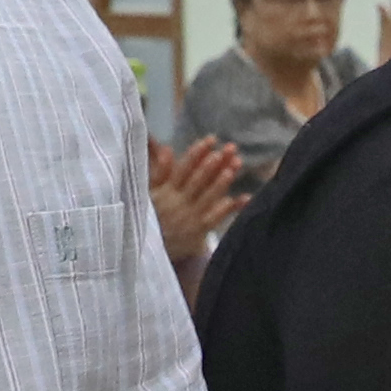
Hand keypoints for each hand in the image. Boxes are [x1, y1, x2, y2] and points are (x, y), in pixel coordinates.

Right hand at [148, 133, 242, 282]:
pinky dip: (230, 208)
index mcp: (166, 191)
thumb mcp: (148, 194)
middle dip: (212, 164)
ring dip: (221, 182)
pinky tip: (244, 198)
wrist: (146, 251)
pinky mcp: (198, 231)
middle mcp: (179, 202)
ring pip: (208, 197)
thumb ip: (159, 172)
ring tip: (234, 168)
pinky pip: (216, 218)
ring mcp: (190, 217)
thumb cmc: (150, 217)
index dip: (197, 153)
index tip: (210, 139)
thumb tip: (167, 148)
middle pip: (198, 180)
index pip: (183, 168)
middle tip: (226, 150)